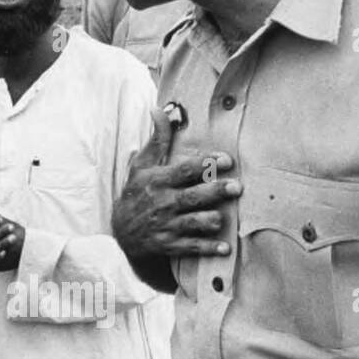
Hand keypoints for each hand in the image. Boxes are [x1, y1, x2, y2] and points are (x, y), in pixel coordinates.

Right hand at [111, 106, 241, 259]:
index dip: (205, 164)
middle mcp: (162, 203)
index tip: (227, 160)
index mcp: (158, 181)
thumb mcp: (141, 167)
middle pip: (192, 196)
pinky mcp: (169, 245)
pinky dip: (208, 248)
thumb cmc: (136, 194)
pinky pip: (191, 247)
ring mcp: (166, 226)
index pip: (184, 170)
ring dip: (209, 220)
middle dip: (214, 192)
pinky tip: (225, 248)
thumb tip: (159, 109)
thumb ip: (157, 140)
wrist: (121, 233)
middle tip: (236, 187)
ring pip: (191, 223)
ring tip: (224, 218)